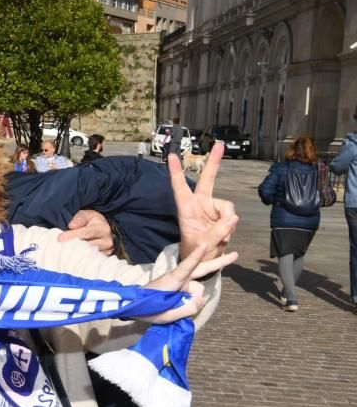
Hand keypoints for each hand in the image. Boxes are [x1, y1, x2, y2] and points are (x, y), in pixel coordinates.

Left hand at [58, 209, 112, 254]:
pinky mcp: (104, 258)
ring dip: (76, 253)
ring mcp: (106, 251)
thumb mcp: (86, 215)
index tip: (60, 238)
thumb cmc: (92, 221)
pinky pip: (91, 260)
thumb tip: (71, 226)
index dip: (72, 235)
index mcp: (102, 228)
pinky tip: (73, 256)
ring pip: (88, 254)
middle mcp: (107, 241)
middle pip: (87, 245)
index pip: (86, 233)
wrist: (104, 228)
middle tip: (61, 246)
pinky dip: (81, 258)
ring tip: (66, 251)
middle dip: (73, 245)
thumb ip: (79, 219)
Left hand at [139, 244, 237, 322]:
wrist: (135, 305)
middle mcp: (179, 277)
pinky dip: (194, 298)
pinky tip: (190, 303)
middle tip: (236, 255)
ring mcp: (180, 281)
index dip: (195, 256)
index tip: (203, 245)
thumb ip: (186, 308)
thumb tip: (200, 300)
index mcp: (172, 280)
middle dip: (219, 263)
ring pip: (197, 290)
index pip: (186, 266)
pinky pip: (193, 292)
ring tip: (174, 307)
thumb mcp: (167, 314)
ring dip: (193, 299)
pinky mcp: (180, 285)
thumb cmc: (148, 307)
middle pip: (202, 268)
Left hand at [168, 144, 238, 261]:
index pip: (180, 187)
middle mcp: (199, 204)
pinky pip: (232, 217)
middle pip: (207, 180)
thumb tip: (233, 219)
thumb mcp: (203, 244)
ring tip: (219, 237)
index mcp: (186, 208)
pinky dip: (231, 228)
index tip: (173, 156)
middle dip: (213, 163)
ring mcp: (212, 209)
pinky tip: (224, 236)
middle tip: (218, 145)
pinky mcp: (223, 215)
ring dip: (227, 224)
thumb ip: (217, 232)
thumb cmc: (196, 250)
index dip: (176, 172)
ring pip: (227, 208)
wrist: (204, 261)